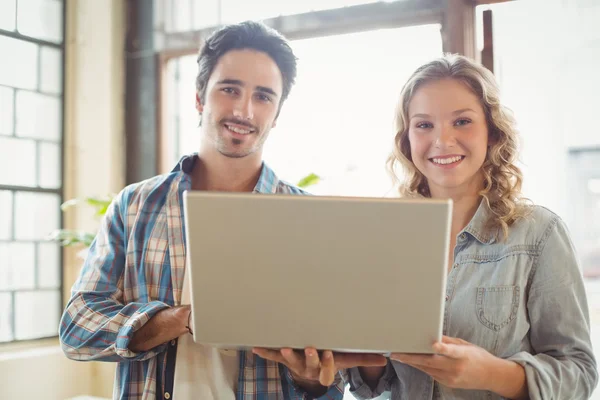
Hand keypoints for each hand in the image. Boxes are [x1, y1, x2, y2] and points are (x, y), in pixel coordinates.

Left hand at [252, 347, 386, 387]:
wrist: (309, 372)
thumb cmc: (329, 359)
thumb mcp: (345, 360)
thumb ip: (363, 358)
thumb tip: (385, 358)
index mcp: (325, 370)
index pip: (328, 371)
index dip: (327, 364)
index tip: (329, 353)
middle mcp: (309, 369)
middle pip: (310, 366)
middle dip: (310, 357)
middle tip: (310, 348)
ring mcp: (295, 364)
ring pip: (291, 361)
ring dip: (287, 355)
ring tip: (285, 348)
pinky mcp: (283, 359)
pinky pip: (273, 357)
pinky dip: (265, 352)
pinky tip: (255, 347)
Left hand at [390, 336, 495, 390]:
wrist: (491, 376)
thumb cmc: (478, 357)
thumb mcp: (465, 345)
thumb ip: (448, 341)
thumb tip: (431, 335)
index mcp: (463, 355)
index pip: (451, 351)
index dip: (442, 348)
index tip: (432, 344)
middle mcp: (456, 368)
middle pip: (431, 362)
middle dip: (411, 357)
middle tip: (396, 353)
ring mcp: (451, 378)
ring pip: (427, 369)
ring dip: (412, 362)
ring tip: (399, 355)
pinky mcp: (447, 383)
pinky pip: (431, 373)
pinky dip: (422, 367)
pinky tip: (413, 361)